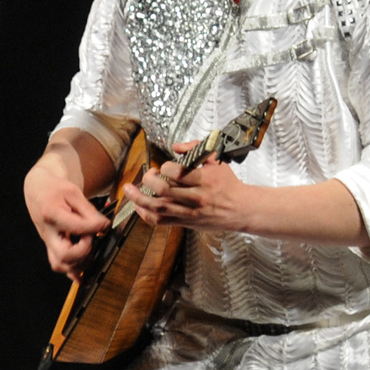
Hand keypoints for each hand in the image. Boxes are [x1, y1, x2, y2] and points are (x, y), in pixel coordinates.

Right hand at [26, 159, 110, 278]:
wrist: (38, 190)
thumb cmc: (56, 189)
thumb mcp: (73, 192)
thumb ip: (89, 211)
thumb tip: (104, 226)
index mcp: (51, 214)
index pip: (76, 227)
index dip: (94, 228)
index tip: (104, 224)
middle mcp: (48, 233)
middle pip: (64, 255)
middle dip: (84, 251)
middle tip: (92, 238)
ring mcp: (48, 243)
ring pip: (61, 264)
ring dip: (80, 262)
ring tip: (91, 250)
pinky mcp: (51, 247)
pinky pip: (59, 266)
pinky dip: (72, 273)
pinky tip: (84, 276)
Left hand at [128, 155, 248, 232]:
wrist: (240, 209)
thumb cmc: (228, 184)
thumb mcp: (216, 161)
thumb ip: (196, 148)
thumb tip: (176, 147)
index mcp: (204, 180)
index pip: (177, 172)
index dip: (165, 167)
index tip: (164, 166)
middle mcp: (195, 197)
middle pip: (163, 189)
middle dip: (149, 179)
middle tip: (148, 174)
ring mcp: (189, 212)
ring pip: (158, 207)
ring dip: (139, 198)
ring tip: (129, 190)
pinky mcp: (185, 223)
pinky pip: (160, 221)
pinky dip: (145, 214)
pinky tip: (138, 206)